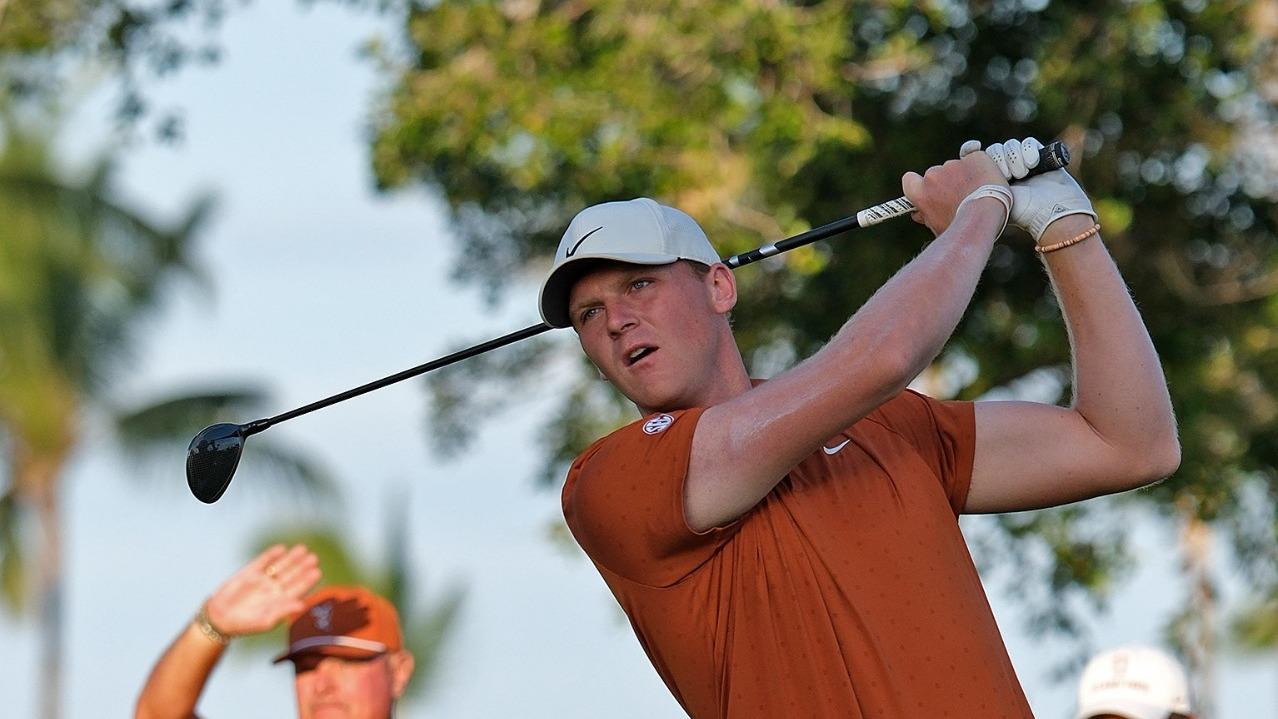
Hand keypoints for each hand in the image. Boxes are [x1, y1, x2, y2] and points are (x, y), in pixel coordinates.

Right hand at [204, 544, 320, 636]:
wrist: (220, 618)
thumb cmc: (245, 624)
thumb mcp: (266, 620)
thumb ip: (284, 610)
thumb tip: (302, 605)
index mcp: (281, 600)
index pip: (298, 588)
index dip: (307, 580)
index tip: (317, 572)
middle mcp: (274, 588)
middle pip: (292, 574)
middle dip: (302, 566)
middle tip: (313, 558)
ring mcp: (263, 579)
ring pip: (280, 566)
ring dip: (291, 558)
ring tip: (302, 549)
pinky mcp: (250, 572)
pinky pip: (263, 561)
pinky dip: (271, 555)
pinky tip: (280, 549)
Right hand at [901, 151, 1008, 236]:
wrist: (984, 218)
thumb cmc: (960, 229)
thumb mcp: (937, 228)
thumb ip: (926, 216)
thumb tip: (920, 214)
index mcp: (921, 193)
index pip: (909, 180)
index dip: (917, 184)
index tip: (927, 192)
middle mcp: (933, 176)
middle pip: (935, 175)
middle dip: (945, 183)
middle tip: (959, 196)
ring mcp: (954, 165)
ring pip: (956, 168)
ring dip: (963, 176)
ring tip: (977, 192)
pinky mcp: (974, 158)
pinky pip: (975, 160)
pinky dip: (980, 168)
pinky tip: (987, 182)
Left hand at [959, 137, 1096, 241]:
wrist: (1049, 213)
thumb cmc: (1017, 212)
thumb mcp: (987, 200)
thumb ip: (972, 186)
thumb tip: (956, 170)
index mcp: (989, 180)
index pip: (976, 157)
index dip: (973, 150)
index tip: (974, 147)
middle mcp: (1005, 170)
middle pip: (994, 151)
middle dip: (999, 161)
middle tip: (1006, 176)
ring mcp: (1023, 163)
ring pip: (1010, 146)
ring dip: (1015, 159)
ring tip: (1022, 175)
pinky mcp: (1041, 156)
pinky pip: (1028, 143)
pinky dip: (1029, 152)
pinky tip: (1032, 165)